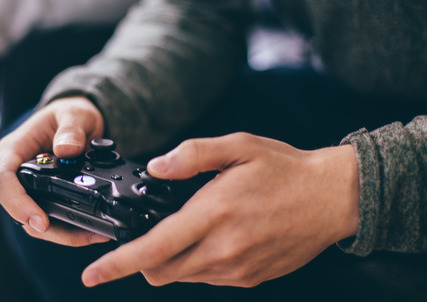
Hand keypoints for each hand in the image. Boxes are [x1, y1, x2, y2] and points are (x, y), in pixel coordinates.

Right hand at [0, 96, 110, 245]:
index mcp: (13, 149)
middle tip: (80, 234)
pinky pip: (47, 221)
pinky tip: (91, 232)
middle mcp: (14, 172)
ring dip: (61, 234)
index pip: (1, 180)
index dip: (16, 203)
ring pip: (31, 222)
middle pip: (14, 209)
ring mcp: (25, 188)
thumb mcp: (74, 113)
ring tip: (94, 235)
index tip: (40, 220)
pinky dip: (68, 231)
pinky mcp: (39, 199)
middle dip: (44, 228)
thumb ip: (71, 129)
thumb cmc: (69, 114)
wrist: (77, 121)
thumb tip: (66, 150)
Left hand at [82, 133, 359, 287]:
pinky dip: (200, 262)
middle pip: (160, 272)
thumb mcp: (238, 146)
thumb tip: (156, 167)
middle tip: (151, 232)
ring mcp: (238, 269)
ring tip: (195, 226)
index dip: (116, 264)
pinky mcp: (251, 278)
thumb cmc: (286, 169)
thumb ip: (192, 155)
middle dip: (143, 259)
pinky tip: (219, 236)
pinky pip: (209, 278)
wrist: (335, 198)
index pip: (153, 249)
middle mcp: (223, 250)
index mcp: (213, 215)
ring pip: (184, 276)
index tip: (91, 273)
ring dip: (174, 259)